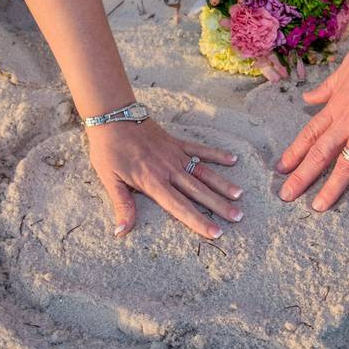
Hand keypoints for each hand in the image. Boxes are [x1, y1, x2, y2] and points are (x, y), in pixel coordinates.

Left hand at [86, 120, 242, 237]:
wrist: (112, 117)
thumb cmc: (108, 151)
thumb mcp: (110, 180)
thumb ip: (122, 206)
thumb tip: (122, 232)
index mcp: (153, 182)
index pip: (180, 206)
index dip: (198, 221)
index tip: (216, 232)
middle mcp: (169, 170)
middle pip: (198, 191)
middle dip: (219, 206)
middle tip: (238, 217)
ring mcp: (175, 155)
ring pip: (203, 172)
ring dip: (222, 184)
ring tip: (239, 195)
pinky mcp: (176, 143)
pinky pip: (200, 149)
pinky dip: (216, 154)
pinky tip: (233, 159)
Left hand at [276, 31, 348, 209]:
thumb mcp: (344, 69)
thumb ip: (327, 89)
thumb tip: (308, 99)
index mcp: (335, 106)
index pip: (309, 134)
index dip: (294, 153)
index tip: (281, 168)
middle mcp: (347, 122)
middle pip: (319, 154)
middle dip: (301, 177)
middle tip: (286, 195)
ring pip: (344, 165)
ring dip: (331, 187)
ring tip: (318, 206)